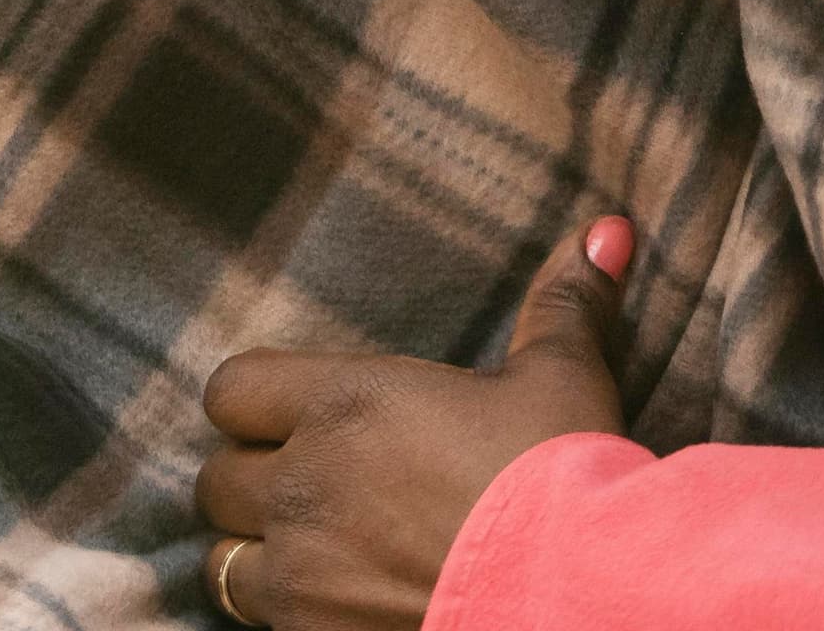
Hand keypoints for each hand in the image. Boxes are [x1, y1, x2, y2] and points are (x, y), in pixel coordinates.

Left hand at [195, 217, 635, 630]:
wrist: (575, 592)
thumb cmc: (560, 475)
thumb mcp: (563, 378)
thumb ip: (562, 304)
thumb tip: (607, 231)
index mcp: (344, 403)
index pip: (232, 389)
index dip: (254, 400)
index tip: (289, 411)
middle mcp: (304, 485)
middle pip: (216, 479)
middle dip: (250, 478)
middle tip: (305, 481)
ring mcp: (301, 574)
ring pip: (222, 559)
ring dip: (254, 550)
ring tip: (303, 547)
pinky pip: (256, 620)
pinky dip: (282, 608)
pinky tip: (328, 595)